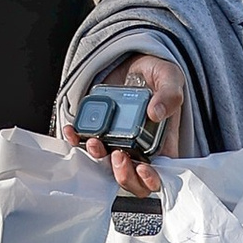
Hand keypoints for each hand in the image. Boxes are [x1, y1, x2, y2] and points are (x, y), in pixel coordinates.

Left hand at [72, 51, 185, 198]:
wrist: (133, 62)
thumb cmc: (157, 75)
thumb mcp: (170, 78)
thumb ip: (169, 95)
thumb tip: (156, 113)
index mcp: (161, 144)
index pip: (158, 176)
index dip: (150, 180)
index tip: (143, 168)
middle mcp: (138, 148)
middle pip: (131, 178)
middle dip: (123, 174)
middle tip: (118, 155)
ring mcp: (117, 141)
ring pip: (106, 165)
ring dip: (98, 158)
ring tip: (95, 141)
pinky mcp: (98, 131)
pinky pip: (84, 144)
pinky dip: (76, 141)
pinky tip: (73, 130)